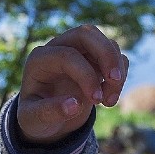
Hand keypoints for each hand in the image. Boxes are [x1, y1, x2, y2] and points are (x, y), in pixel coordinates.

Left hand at [16, 24, 128, 143]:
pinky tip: (109, 99)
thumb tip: (75, 104)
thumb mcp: (33, 120)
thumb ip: (48, 113)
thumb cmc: (35, 117)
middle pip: (86, 33)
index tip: (96, 100)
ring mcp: (78, 51)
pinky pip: (115, 56)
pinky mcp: (94, 60)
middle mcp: (58, 48)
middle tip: (114, 80)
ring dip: (117, 70)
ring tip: (109, 102)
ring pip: (106, 44)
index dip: (85, 75)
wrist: (45, 118)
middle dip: (106, 55)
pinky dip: (121, 75)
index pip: (67, 55)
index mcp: (39, 59)